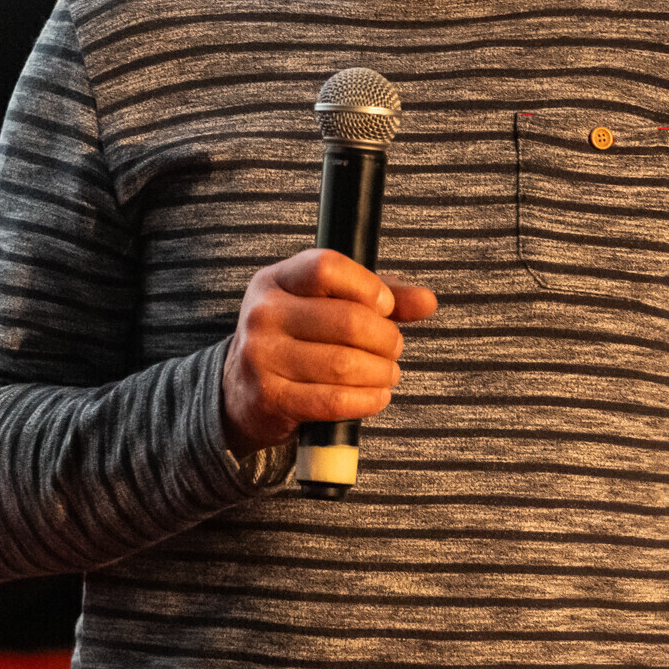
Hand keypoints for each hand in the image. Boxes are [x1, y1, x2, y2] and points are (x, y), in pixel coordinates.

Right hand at [220, 248, 437, 454]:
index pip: (327, 267)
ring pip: (344, 364)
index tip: (384, 307)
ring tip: (388, 373)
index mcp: (276, 280)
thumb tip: (427, 301)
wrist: (240, 392)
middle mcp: (263, 314)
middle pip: (347, 319)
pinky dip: (367, 400)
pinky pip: (333, 400)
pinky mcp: (269, 398)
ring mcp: (262, 357)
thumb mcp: (325, 304)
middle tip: (394, 348)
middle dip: (386, 338)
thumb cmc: (295, 340)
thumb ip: (377, 297)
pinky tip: (376, 396)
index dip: (368, 286)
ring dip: (381, 372)